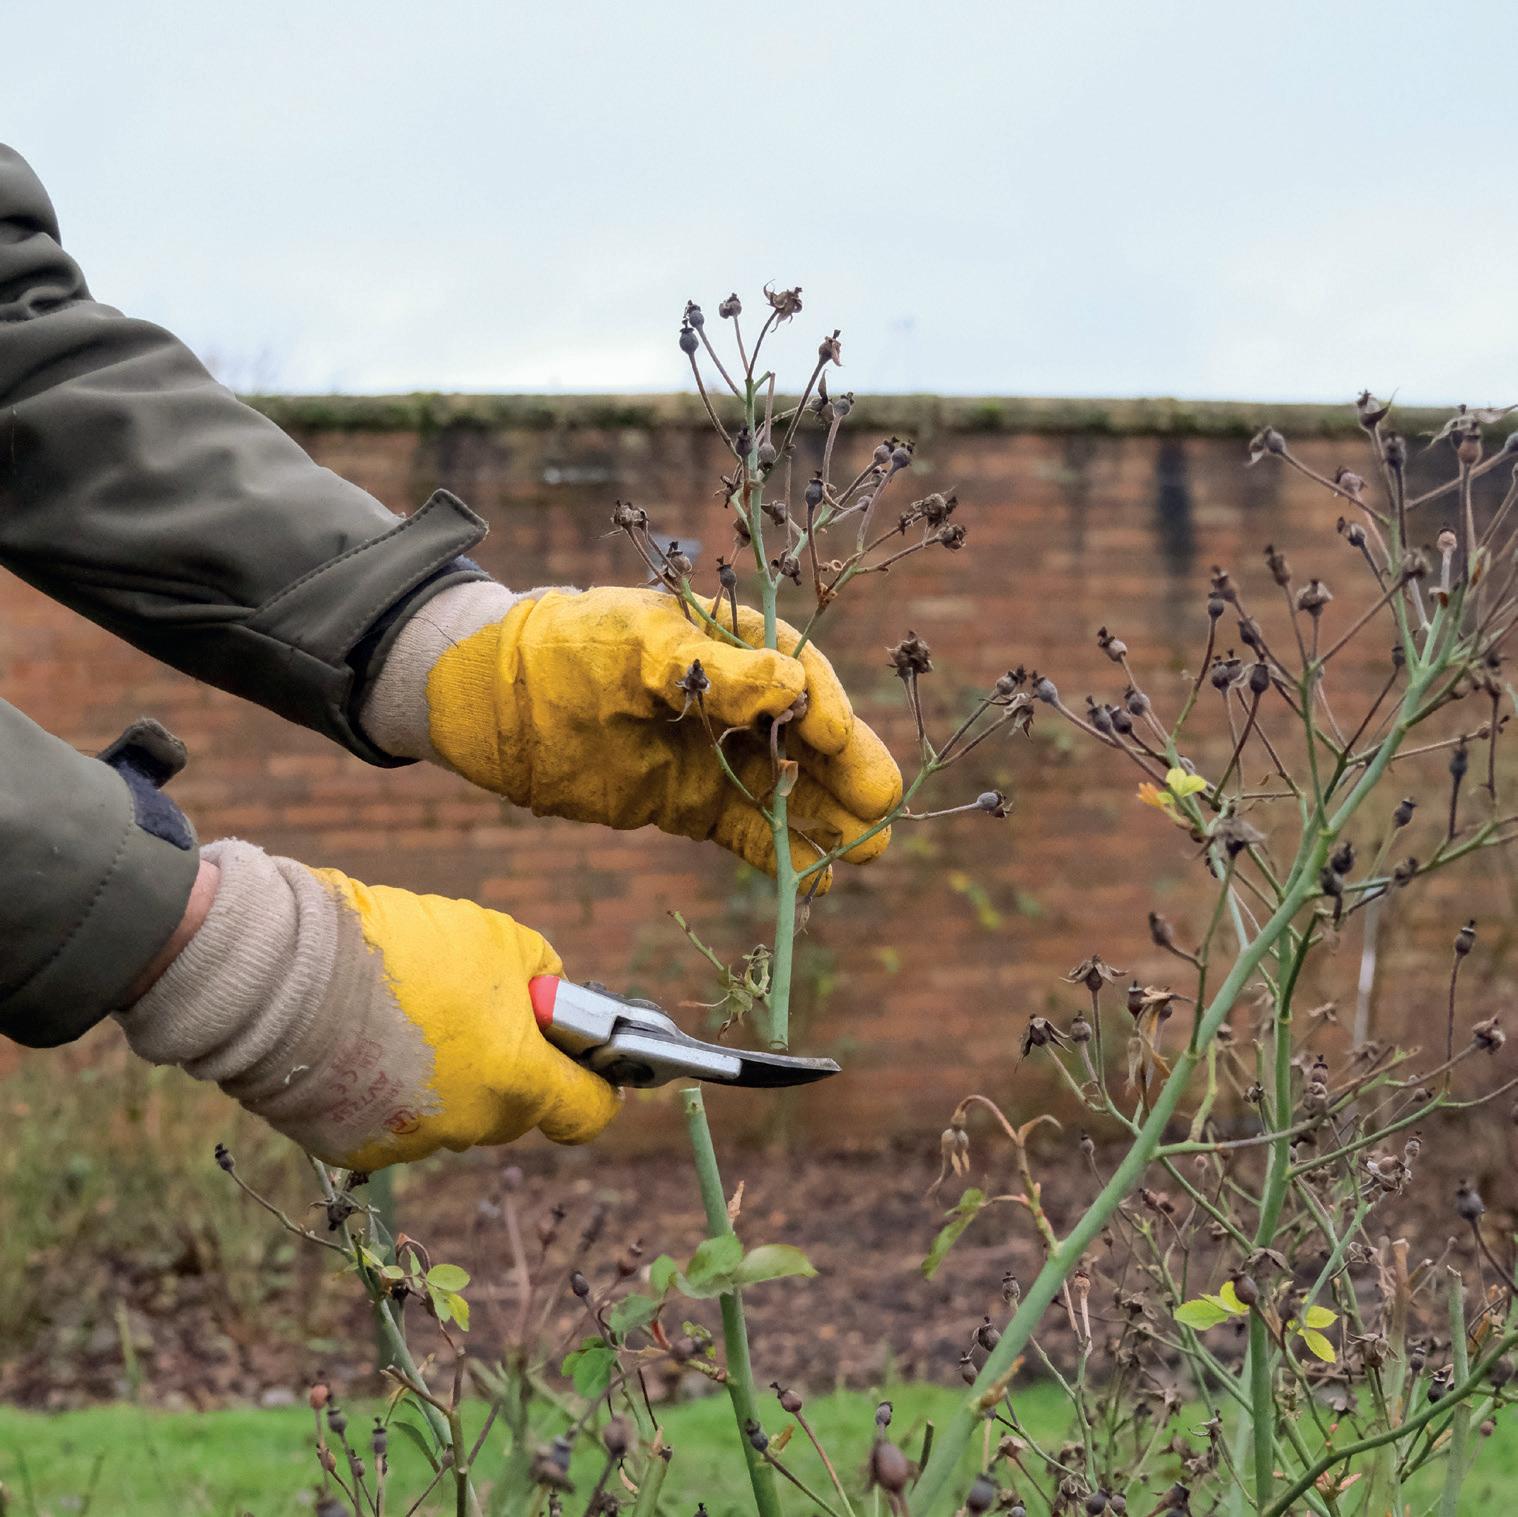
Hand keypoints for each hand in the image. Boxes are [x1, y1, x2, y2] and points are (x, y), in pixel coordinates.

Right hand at [115, 841, 618, 1169]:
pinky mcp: (355, 1149)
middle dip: (509, 1065)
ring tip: (406, 1017)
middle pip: (514, 1106)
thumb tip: (546, 1000)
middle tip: (477, 1010)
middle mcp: (471, 1128)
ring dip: (445, 1077)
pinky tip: (364, 1040)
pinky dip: (389, 1089)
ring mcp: (412, 1144)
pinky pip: (394, 1120)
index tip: (588, 1062)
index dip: (596, 1085)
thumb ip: (541, 977)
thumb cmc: (401, 950)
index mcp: (518, 1082)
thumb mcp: (498, 939)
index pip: (587, 1112)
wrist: (285, 975)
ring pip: (452, 1114)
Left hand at [365, 582, 902, 882]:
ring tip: (867, 851)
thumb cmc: (563, 653)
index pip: (796, 676)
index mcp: (726, 643)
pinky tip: (815, 874)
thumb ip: (710, 670)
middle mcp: (732, 699)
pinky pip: (745, 828)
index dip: (825, 712)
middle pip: (806, 737)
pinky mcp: (686, 801)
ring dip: (824, 818)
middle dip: (845, 772)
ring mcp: (711, 754)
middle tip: (883, 809)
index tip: (841, 746)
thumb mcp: (632, 650)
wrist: (489, 702)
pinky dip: (777, 850)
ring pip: (784, 789)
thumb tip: (790, 684)